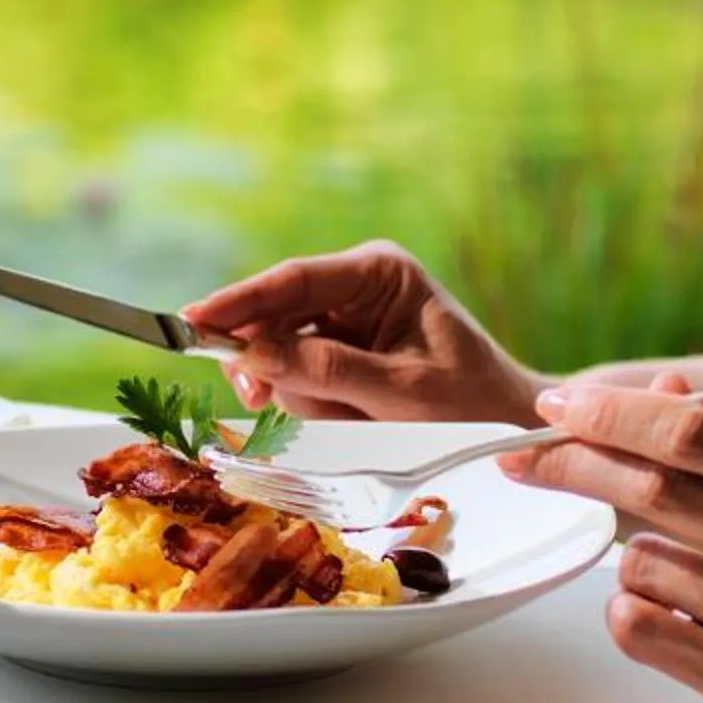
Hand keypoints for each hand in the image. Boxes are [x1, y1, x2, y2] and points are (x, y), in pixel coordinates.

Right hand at [183, 241, 544, 424]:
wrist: (510, 430)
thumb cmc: (471, 404)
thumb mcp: (401, 393)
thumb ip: (325, 371)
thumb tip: (249, 356)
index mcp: (378, 273)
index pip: (292, 280)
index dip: (238, 301)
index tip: (191, 321)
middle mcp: (354, 285)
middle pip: (274, 315)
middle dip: (271, 362)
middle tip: (262, 398)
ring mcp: (343, 317)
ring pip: (277, 350)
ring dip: (301, 393)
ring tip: (352, 418)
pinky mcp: (336, 349)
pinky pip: (294, 373)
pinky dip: (308, 402)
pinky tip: (344, 417)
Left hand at [513, 373, 702, 702]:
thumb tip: (660, 389)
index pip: (695, 432)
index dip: (613, 413)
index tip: (555, 405)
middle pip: (653, 487)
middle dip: (572, 465)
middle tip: (520, 460)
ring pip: (640, 563)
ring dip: (636, 564)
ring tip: (692, 583)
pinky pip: (637, 625)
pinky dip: (635, 617)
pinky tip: (680, 624)